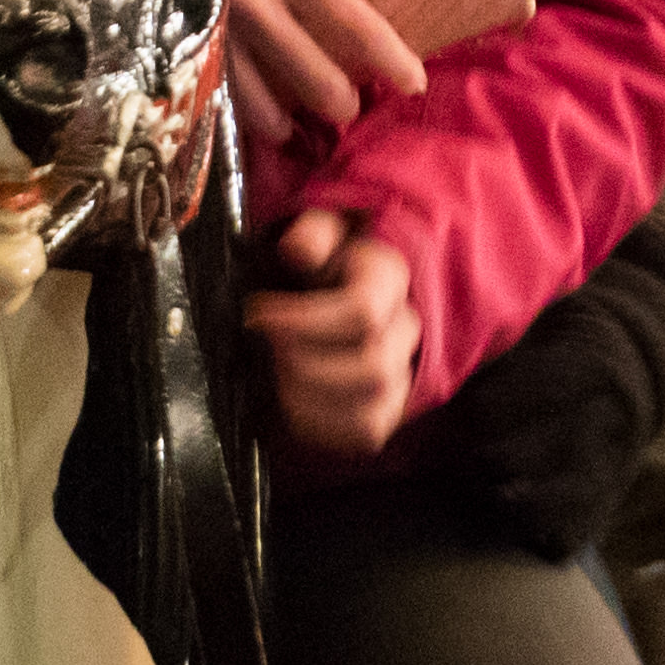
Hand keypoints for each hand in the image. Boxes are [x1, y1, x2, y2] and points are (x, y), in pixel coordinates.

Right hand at [225, 0, 427, 152]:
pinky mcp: (187, 48)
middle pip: (315, 72)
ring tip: (298, 125)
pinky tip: (261, 124)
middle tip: (348, 105)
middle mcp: (255, 0)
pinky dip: (248, 115)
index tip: (412, 82)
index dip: (390, 56)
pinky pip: (225, 97)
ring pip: (266, 100)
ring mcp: (218, 30)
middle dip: (339, 100)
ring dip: (290, 120)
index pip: (354, 19)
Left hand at [250, 209, 420, 461]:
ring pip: (371, 408)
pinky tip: (291, 400)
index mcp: (389, 278)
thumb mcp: (317, 230)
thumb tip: (299, 247)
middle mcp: (405, 329)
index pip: (363, 311)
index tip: (259, 316)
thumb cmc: (322, 261)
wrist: (338, 290)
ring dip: (310, 399)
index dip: (304, 320)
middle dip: (306, 365)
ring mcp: (401, 373)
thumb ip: (311, 233)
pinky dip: (321, 425)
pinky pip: (364, 433)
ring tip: (276, 377)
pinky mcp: (386, 409)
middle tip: (267, 351)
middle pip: (371, 366)